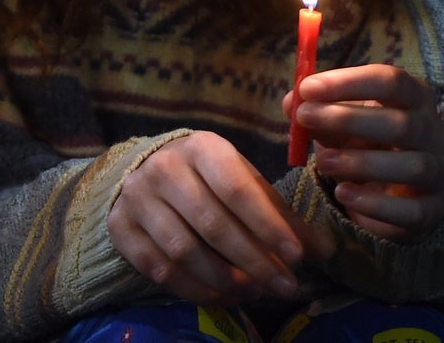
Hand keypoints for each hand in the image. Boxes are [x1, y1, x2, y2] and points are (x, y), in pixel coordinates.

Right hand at [108, 132, 331, 305]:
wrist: (146, 170)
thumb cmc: (209, 179)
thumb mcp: (246, 182)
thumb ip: (281, 215)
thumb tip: (322, 250)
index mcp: (201, 148)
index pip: (236, 188)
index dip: (268, 225)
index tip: (297, 257)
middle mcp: (163, 168)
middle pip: (212, 224)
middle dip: (255, 261)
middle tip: (286, 287)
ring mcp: (136, 197)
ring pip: (184, 251)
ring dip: (225, 279)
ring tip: (254, 291)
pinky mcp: (121, 226)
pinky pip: (158, 268)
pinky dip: (194, 289)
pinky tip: (222, 296)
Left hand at [288, 65, 443, 241]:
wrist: (381, 195)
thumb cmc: (358, 142)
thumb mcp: (333, 122)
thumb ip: (313, 109)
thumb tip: (292, 102)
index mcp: (414, 98)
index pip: (392, 81)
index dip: (349, 82)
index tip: (308, 89)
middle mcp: (436, 133)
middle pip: (402, 123)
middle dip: (347, 119)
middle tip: (304, 119)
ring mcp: (441, 174)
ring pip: (414, 167)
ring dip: (360, 163)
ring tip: (323, 163)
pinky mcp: (433, 211)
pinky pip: (412, 210)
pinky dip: (374, 204)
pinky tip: (343, 195)